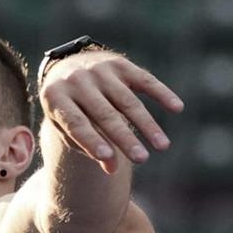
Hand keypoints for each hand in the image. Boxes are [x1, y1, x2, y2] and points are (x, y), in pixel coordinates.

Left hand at [39, 51, 183, 173]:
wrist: (66, 68)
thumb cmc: (68, 108)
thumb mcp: (66, 127)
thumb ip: (86, 146)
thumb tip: (111, 169)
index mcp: (56, 98)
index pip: (76, 123)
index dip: (92, 141)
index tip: (108, 159)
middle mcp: (76, 81)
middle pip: (104, 114)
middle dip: (124, 138)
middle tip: (142, 159)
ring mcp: (98, 70)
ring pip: (127, 101)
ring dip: (147, 124)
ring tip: (162, 146)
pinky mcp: (119, 64)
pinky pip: (144, 80)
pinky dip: (161, 93)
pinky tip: (176, 107)